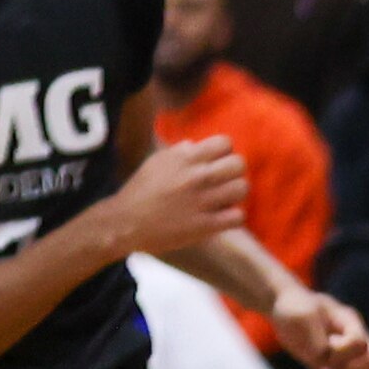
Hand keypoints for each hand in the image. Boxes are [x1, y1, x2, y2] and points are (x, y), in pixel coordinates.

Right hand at [96, 135, 246, 259]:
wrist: (127, 222)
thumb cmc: (141, 190)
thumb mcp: (156, 161)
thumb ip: (179, 152)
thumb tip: (197, 146)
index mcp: (183, 157)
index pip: (224, 143)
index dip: (224, 152)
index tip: (216, 161)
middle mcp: (195, 176)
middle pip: (238, 164)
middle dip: (233, 171)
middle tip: (223, 180)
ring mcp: (202, 201)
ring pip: (242, 188)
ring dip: (236, 193)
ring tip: (225, 198)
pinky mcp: (206, 226)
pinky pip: (238, 216)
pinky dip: (233, 216)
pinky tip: (222, 216)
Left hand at [273, 287, 368, 368]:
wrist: (286, 310)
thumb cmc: (294, 308)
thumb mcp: (300, 317)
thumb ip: (315, 340)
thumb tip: (325, 362)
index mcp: (349, 320)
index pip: (359, 342)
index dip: (341, 351)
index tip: (321, 347)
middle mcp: (356, 339)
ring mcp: (350, 356)